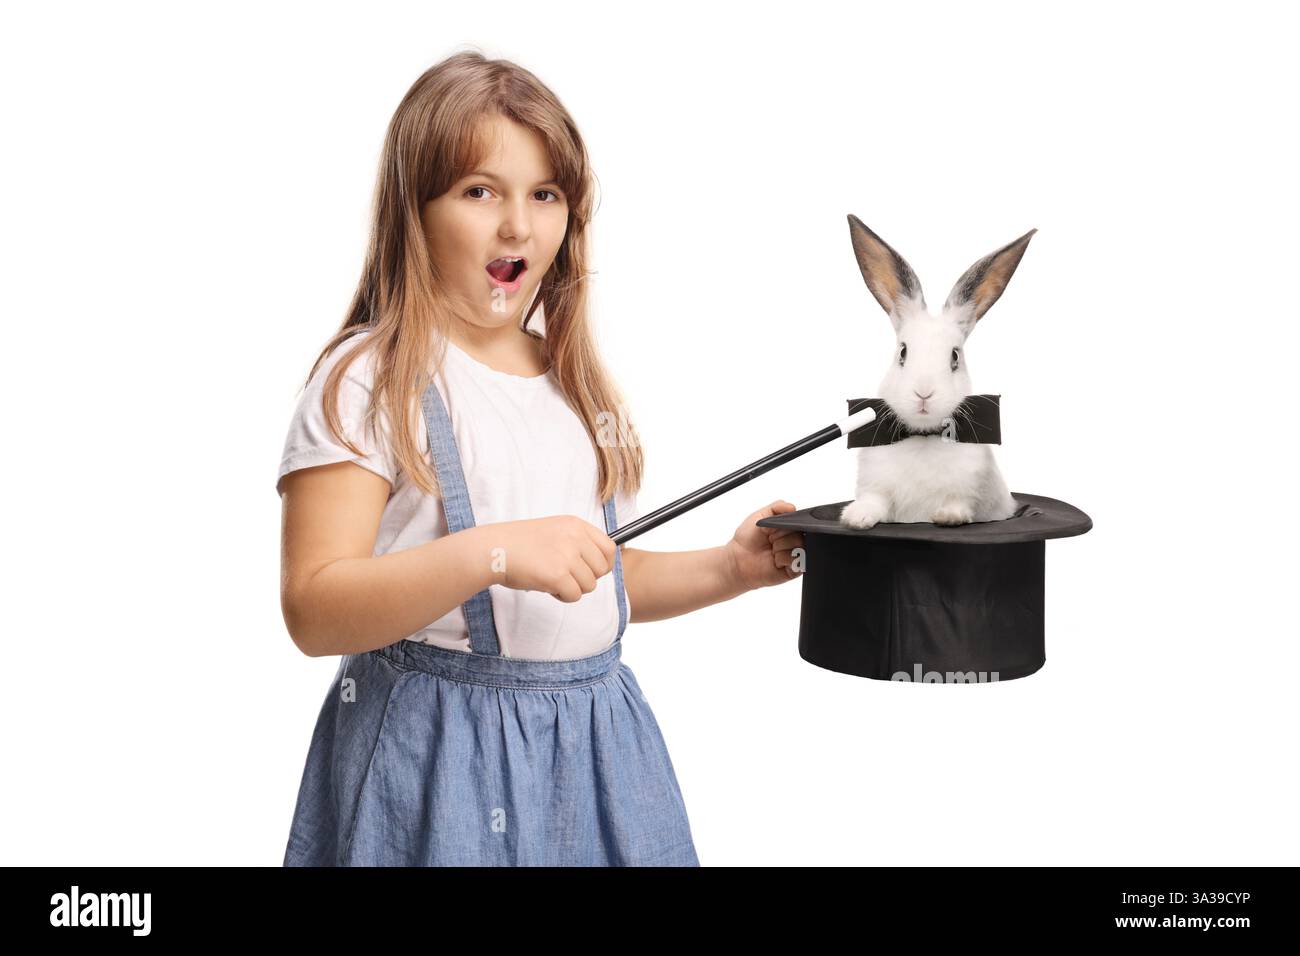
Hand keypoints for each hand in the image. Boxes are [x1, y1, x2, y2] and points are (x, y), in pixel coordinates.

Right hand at [476, 516, 615, 602]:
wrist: (493, 549)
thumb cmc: (519, 544)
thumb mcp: (554, 531)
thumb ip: (577, 543)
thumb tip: (601, 566)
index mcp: (576, 525)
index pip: (609, 548)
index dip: (604, 565)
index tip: (592, 572)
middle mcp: (575, 537)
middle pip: (602, 570)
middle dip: (586, 579)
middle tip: (565, 578)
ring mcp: (567, 555)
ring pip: (589, 585)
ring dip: (572, 588)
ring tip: (551, 580)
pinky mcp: (557, 575)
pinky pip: (574, 595)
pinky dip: (561, 596)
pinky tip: (546, 586)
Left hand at [724, 500, 804, 591]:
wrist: (737, 559)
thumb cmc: (747, 539)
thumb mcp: (760, 516)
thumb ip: (776, 507)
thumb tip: (792, 507)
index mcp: (789, 528)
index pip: (800, 523)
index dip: (786, 525)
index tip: (773, 528)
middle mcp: (793, 542)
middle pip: (801, 536)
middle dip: (781, 537)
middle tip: (770, 540)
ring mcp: (794, 556)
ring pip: (799, 548)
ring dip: (781, 548)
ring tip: (771, 551)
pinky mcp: (793, 571)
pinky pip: (798, 563)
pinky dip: (783, 559)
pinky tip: (774, 561)